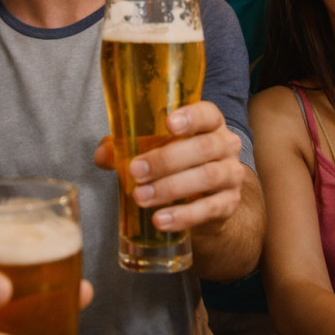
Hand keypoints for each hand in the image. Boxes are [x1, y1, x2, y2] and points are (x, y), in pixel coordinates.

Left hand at [94, 101, 243, 232]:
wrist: (206, 197)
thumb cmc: (177, 161)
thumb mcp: (152, 148)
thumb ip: (126, 147)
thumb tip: (103, 155)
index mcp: (210, 123)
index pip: (207, 114)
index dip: (191, 117)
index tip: (169, 124)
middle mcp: (226, 145)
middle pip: (203, 148)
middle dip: (166, 160)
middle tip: (136, 172)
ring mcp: (231, 175)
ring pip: (207, 177)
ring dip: (170, 188)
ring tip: (141, 197)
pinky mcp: (229, 204)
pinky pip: (210, 209)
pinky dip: (183, 215)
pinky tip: (161, 220)